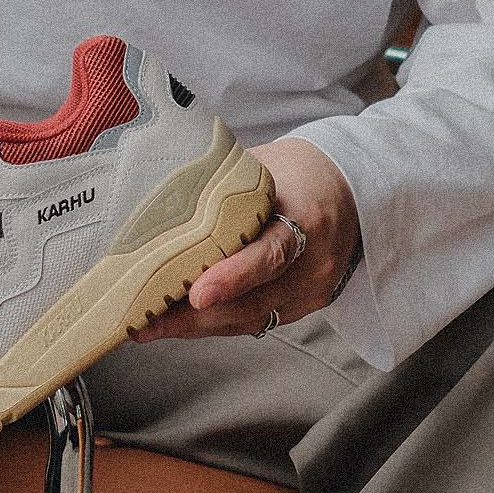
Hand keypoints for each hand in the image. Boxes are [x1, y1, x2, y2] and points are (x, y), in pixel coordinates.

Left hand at [130, 138, 358, 341]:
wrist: (348, 188)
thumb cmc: (297, 172)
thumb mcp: (263, 166)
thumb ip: (222, 187)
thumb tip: (161, 200)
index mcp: (307, 218)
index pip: (270, 255)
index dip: (232, 278)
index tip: (196, 295)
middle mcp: (314, 262)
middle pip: (252, 301)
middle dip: (193, 317)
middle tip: (145, 319)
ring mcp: (312, 290)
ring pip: (249, 319)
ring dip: (197, 326)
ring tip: (149, 326)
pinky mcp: (305, 306)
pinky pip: (256, 320)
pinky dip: (217, 322)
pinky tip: (181, 322)